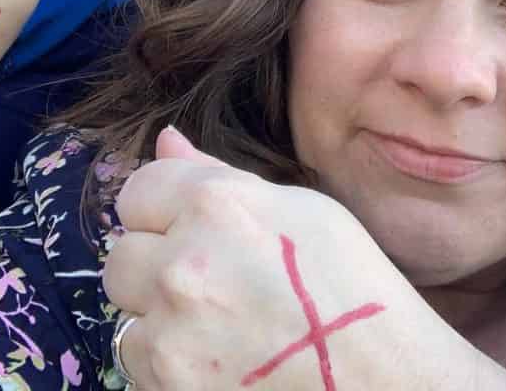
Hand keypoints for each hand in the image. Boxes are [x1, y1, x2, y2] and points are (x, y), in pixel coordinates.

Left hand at [104, 129, 431, 390]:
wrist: (385, 384)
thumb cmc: (351, 288)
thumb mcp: (298, 208)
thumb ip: (217, 174)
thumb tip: (165, 139)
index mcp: (216, 205)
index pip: (137, 190)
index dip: (162, 210)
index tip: (189, 230)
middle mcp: (182, 266)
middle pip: (120, 257)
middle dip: (153, 267)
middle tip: (208, 285)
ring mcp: (171, 337)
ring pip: (127, 319)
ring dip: (159, 323)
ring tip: (219, 330)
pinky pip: (141, 370)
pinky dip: (170, 369)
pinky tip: (221, 363)